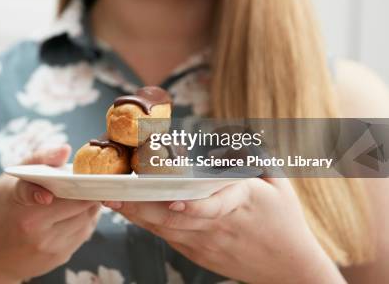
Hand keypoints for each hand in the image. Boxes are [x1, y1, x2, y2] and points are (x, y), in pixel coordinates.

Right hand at [0, 145, 100, 282]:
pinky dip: (84, 219)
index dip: (61, 188)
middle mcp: (38, 233)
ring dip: (88, 204)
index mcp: (24, 212)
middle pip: (80, 204)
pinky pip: (85, 232)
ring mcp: (52, 248)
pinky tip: (72, 212)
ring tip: (76, 194)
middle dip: (86, 189)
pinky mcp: (61, 257)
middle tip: (84, 179)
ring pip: (88, 218)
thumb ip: (39, 160)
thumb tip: (65, 149)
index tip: (54, 190)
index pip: (46, 196)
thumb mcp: (8, 182)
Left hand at [104, 178, 344, 283]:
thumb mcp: (279, 182)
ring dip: (136, 214)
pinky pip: (168, 237)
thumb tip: (231, 131)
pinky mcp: (198, 254)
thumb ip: (253, 155)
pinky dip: (147, 224)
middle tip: (113, 191)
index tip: (173, 200)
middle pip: (175, 218)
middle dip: (142, 205)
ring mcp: (206, 243)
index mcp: (241, 202)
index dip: (194, 206)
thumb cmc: (285, 219)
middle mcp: (218, 225)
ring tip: (110, 199)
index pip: (215, 205)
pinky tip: (128, 211)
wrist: (290, 268)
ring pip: (166, 229)